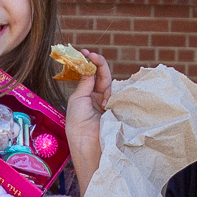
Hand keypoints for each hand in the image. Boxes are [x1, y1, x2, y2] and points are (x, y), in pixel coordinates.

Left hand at [62, 49, 113, 172]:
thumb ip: (86, 83)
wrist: (88, 143)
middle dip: (97, 64)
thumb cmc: (78, 124)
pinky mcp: (118, 108)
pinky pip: (118, 92)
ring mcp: (109, 103)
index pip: (90, 77)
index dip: (89, 65)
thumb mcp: (78, 99)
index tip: (85, 53)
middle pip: (101, 76)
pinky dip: (111, 87)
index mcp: (86, 98)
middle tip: (91, 54)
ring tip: (95, 66)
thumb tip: (89, 68)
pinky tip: (104, 87)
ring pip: (110, 82)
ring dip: (103, 74)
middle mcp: (98, 99)